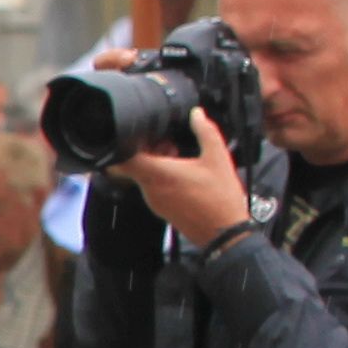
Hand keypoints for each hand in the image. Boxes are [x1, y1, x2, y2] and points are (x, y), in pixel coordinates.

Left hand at [116, 136, 252, 247]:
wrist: (224, 234)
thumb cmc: (220, 198)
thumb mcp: (218, 158)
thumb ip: (205, 132)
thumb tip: (196, 114)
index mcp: (158, 174)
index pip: (122, 159)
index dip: (126, 143)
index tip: (140, 135)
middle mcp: (149, 189)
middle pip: (132, 164)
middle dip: (144, 150)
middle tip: (166, 142)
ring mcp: (153, 201)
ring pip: (142, 175)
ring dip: (154, 162)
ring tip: (178, 155)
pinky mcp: (160, 208)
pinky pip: (151, 187)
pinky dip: (160, 176)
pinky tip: (183, 171)